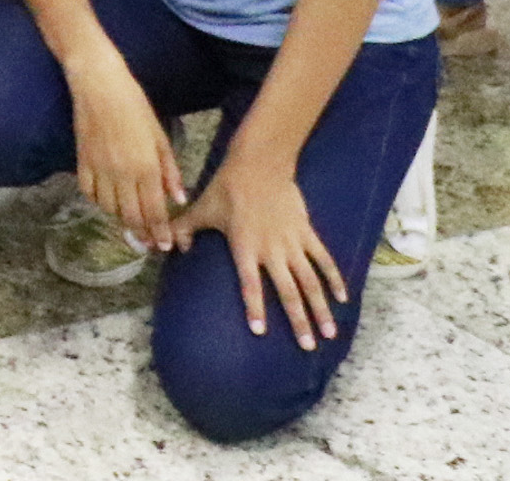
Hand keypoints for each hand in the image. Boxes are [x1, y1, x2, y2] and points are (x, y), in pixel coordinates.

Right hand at [68, 47, 185, 248]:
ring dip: (121, 220)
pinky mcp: (81, 162)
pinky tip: (108, 202)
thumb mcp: (160, 136)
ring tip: (131, 223)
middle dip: (142, 234)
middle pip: (132, 216)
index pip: (155, 211)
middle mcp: (122, 173)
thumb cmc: (134, 105)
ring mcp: (99, 169)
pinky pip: (89, 193)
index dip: (160, 232)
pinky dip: (99, 202)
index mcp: (146, 167)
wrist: (98, 84)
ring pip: (109, 209)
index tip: (165, 246)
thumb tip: (180, 198)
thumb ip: (170, 170)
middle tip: (149, 245)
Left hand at [177, 159, 343, 349]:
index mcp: (245, 247)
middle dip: (298, 320)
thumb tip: (165, 246)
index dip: (254, 307)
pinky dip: (335, 278)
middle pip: (288, 291)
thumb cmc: (228, 187)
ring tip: (329, 333)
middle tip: (307, 347)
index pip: (249, 284)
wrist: (260, 163)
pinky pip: (324, 259)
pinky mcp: (307, 232)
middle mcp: (271, 250)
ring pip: (310, 281)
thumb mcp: (202, 208)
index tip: (260, 332)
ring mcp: (292, 242)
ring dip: (321, 308)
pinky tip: (344, 299)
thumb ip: (184, 229)